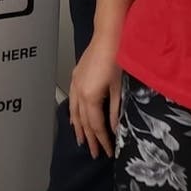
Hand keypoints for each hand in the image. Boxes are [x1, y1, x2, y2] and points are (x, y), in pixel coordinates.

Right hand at [67, 38, 121, 158]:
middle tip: (94, 153)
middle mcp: (79, 92)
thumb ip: (115, 111)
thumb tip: (114, 129)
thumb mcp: (118, 88)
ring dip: (78, 128)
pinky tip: (74, 118)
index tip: (108, 152)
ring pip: (74, 112)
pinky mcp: (76, 77)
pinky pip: (72, 100)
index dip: (102, 140)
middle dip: (89, 138)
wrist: (108, 36)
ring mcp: (75, 84)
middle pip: (83, 121)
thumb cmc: (116, 59)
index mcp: (90, 97)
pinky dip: (73, 112)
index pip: (96, 125)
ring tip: (81, 141)